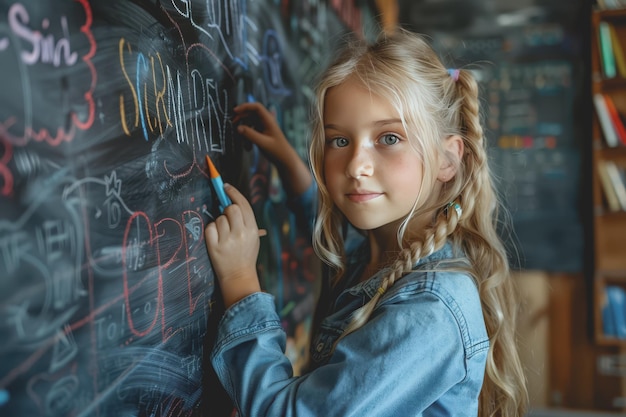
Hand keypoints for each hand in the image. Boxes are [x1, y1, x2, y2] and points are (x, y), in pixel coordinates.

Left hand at [205, 184, 261, 307]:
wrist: (238, 276)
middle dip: (226, 209)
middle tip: (225, 216)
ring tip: (224, 235)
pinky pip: (209, 228)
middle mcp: (241, 234)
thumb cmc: (245, 254)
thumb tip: (231, 201)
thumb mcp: (253, 237)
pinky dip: (211, 231)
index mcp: (253, 229)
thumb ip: (245, 220)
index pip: (243, 204)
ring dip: (219, 223)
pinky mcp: (215, 247)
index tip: (225, 186)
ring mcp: (228, 241)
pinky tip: (216, 238)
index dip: (234, 193)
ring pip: (219, 219)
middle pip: (230, 209)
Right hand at [233, 102, 311, 197]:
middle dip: (241, 118)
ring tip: (243, 142)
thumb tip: (238, 128)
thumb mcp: (263, 143)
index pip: (256, 107)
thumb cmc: (277, 151)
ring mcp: (263, 127)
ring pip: (249, 123)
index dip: (245, 106)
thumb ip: (250, 135)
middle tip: (232, 124)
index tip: (235, 111)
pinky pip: (250, 131)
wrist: (284, 160)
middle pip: (250, 113)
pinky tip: (248, 148)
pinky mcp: (261, 133)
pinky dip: (247, 138)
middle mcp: (266, 122)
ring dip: (243, 131)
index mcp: (269, 120)